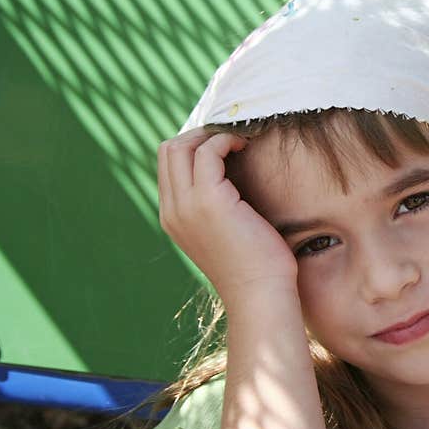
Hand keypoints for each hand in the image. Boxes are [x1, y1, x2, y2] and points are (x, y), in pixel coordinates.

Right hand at [157, 127, 298, 312]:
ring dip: (213, 135)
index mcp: (174, 218)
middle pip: (168, 150)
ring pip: (182, 146)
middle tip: (232, 137)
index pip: (168, 165)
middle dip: (199, 134)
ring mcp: (186, 206)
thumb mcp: (228, 232)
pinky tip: (246, 146)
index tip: (224, 143)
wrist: (260, 294)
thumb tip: (234, 179)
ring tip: (240, 140)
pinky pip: (208, 152)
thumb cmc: (256, 265)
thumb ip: (220, 207)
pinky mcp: (208, 201)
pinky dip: (226, 141)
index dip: (194, 146)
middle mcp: (172, 211)